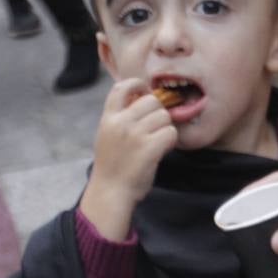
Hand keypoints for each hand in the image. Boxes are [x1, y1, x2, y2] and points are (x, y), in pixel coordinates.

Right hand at [79, 79, 177, 240]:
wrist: (110, 192)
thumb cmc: (112, 166)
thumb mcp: (107, 135)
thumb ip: (120, 118)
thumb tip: (141, 99)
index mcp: (108, 118)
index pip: (121, 86)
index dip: (138, 85)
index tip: (146, 93)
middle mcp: (121, 123)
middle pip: (152, 101)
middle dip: (158, 113)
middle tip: (156, 128)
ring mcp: (135, 135)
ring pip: (164, 117)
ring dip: (165, 128)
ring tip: (157, 142)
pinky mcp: (149, 148)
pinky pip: (170, 133)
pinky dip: (170, 141)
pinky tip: (162, 150)